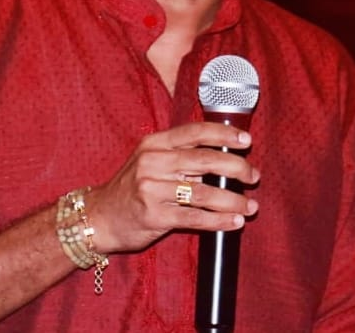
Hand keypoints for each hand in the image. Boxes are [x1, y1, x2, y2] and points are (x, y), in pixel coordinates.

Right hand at [87, 122, 259, 253]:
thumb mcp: (150, 160)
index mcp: (155, 143)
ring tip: (251, 206)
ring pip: (203, 193)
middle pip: (204, 160)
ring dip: (233, 200)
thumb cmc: (132, 186)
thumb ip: (180, 154)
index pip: (195, 132)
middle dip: (236, 168)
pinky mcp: (154, 215)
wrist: (100, 216)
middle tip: (254, 175)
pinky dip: (219, 221)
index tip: (246, 141)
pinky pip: (194, 218)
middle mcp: (153, 162)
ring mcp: (152, 189)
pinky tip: (234, 222)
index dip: (224, 135)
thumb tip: (224, 155)